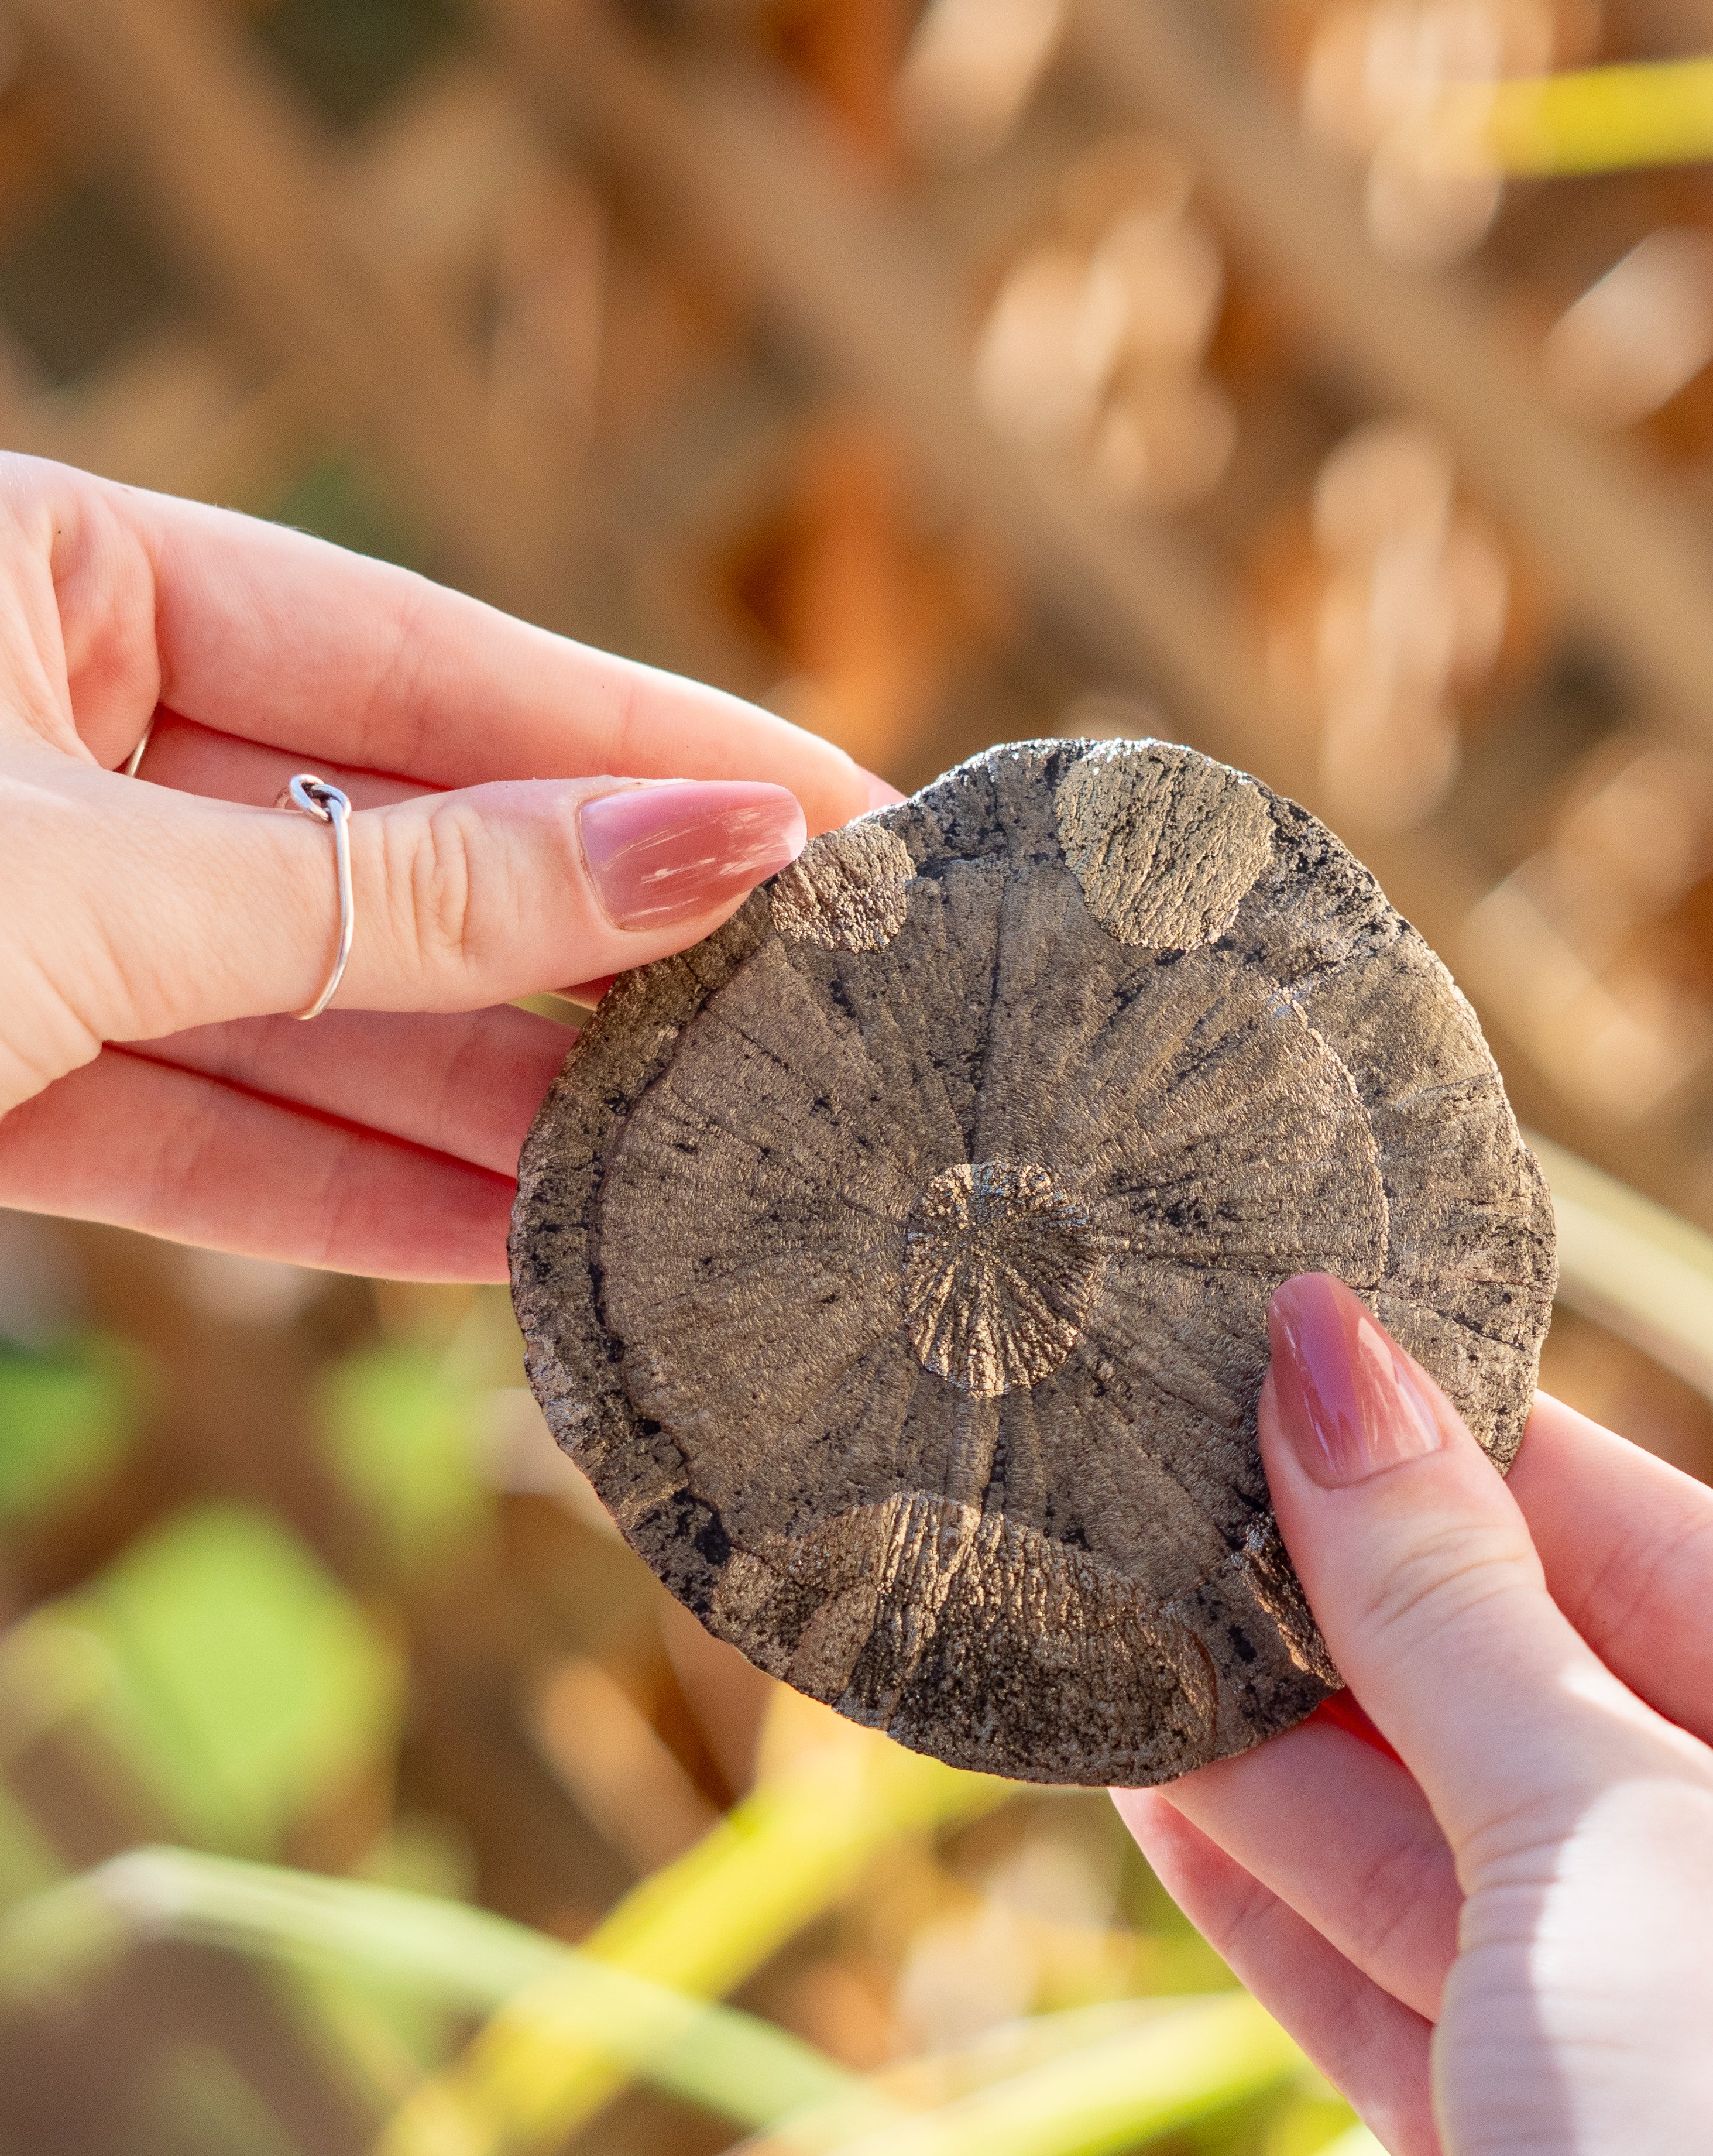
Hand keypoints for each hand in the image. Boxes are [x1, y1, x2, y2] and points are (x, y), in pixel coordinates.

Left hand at [0, 456, 884, 1280]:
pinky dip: (337, 1193)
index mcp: (38, 575)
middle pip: (383, 845)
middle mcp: (43, 734)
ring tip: (679, 1148)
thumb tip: (709, 845)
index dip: (642, 745)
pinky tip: (503, 1230)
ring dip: (484, 1100)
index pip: (417, 654)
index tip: (838, 814)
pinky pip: (195, 1134)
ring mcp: (18, 914)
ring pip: (306, 1010)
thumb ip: (402, 890)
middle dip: (577, 945)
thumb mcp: (85, 877)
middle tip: (792, 1004)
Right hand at [1117, 1274, 1712, 2155]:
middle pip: (1571, 1706)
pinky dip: (1295, 1887)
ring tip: (1140, 1605)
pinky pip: (1434, 1968)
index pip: (1699, 1568)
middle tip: (1210, 1478)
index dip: (1507, 1463)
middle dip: (1372, 1620)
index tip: (1344, 1358)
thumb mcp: (1585, 1826)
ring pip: (1474, 1843)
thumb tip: (1334, 1352)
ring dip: (1297, 1748)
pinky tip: (1158, 1772)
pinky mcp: (1588, 2145)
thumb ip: (1447, 1595)